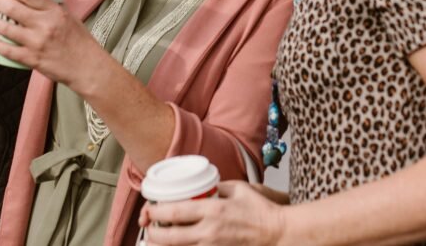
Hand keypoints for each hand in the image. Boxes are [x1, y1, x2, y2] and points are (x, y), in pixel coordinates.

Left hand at [0, 0, 102, 88]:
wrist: (87, 66)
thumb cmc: (80, 42)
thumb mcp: (70, 17)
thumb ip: (52, 9)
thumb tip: (34, 1)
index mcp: (55, 12)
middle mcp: (45, 25)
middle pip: (13, 8)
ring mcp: (37, 43)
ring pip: (6, 29)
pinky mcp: (32, 59)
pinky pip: (7, 50)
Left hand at [139, 181, 285, 245]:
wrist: (277, 233)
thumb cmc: (260, 210)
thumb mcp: (237, 188)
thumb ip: (215, 187)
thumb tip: (201, 186)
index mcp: (213, 210)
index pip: (174, 212)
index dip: (155, 211)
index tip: (149, 207)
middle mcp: (209, 232)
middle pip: (169, 237)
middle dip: (152, 232)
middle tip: (148, 225)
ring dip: (162, 245)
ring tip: (156, 238)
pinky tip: (176, 244)